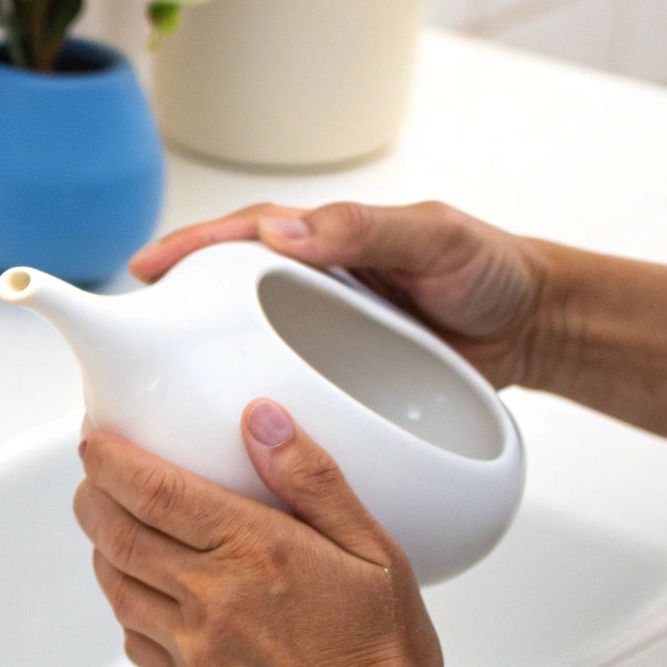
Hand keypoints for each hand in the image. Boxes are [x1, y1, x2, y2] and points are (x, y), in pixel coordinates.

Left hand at [72, 398, 446, 666]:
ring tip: (111, 526)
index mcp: (254, 552)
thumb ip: (312, 478)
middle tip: (94, 478)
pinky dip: (126, 606)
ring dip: (103, 549)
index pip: (153, 491)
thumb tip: (261, 417)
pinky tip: (144, 592)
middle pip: (117, 534)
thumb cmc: (385, 654)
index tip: (95, 442)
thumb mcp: (373, 549)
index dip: (110, 461)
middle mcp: (210, 599)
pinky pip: (134, 639)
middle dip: (93, 497)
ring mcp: (190, 651)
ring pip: (116, 586)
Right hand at [130, 201, 548, 386]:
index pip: (238, 238)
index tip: (145, 271)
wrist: (535, 329)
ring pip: (247, 351)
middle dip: (172, 313)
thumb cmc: (488, 270)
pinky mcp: (338, 386)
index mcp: (321, 244)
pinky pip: (288, 396)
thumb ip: (364, 228)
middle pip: (223, 298)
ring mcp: (320, 341)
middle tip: (131, 337)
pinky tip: (230, 438)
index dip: (187, 251)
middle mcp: (309, 292)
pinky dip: (257, 412)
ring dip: (204, 369)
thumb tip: (283, 232)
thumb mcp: (433, 235)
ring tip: (158, 393)